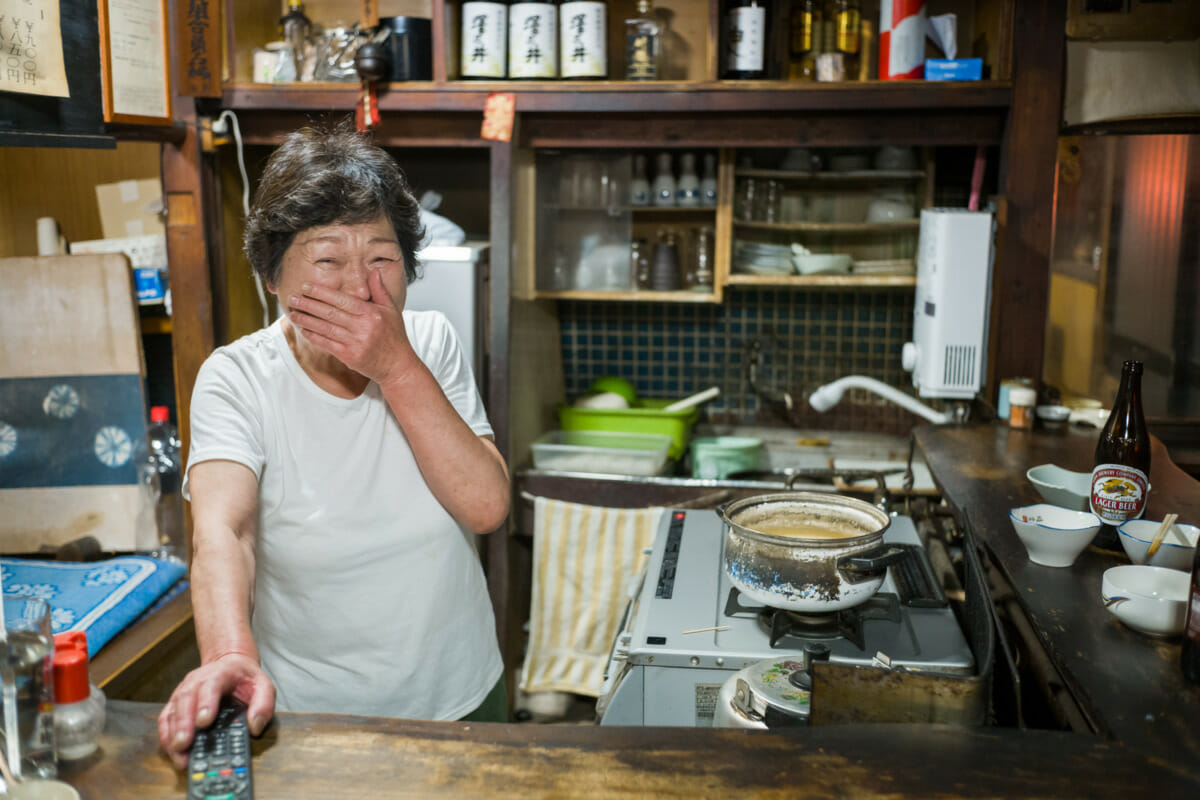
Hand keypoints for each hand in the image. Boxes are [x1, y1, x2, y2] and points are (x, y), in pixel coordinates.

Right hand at [157, 653, 275, 769]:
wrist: (231, 665)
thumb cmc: (246, 678)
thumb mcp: (264, 686)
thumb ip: (264, 705)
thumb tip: (255, 728)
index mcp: (220, 673)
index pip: (210, 686)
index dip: (205, 704)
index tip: (204, 722)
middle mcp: (197, 680)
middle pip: (185, 699)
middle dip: (184, 724)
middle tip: (184, 745)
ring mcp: (184, 691)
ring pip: (173, 710)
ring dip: (173, 733)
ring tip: (179, 754)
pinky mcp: (176, 703)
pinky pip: (166, 718)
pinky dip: (166, 734)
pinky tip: (171, 749)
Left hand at [287, 269, 417, 385]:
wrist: (397, 365)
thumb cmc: (394, 336)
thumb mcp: (391, 310)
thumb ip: (380, 290)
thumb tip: (374, 271)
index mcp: (371, 313)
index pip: (342, 299)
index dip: (322, 293)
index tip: (306, 287)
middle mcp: (363, 327)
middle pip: (330, 312)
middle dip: (309, 304)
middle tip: (293, 298)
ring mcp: (355, 342)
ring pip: (325, 328)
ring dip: (306, 320)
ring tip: (292, 313)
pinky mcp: (349, 356)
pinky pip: (327, 344)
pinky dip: (314, 336)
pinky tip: (304, 330)